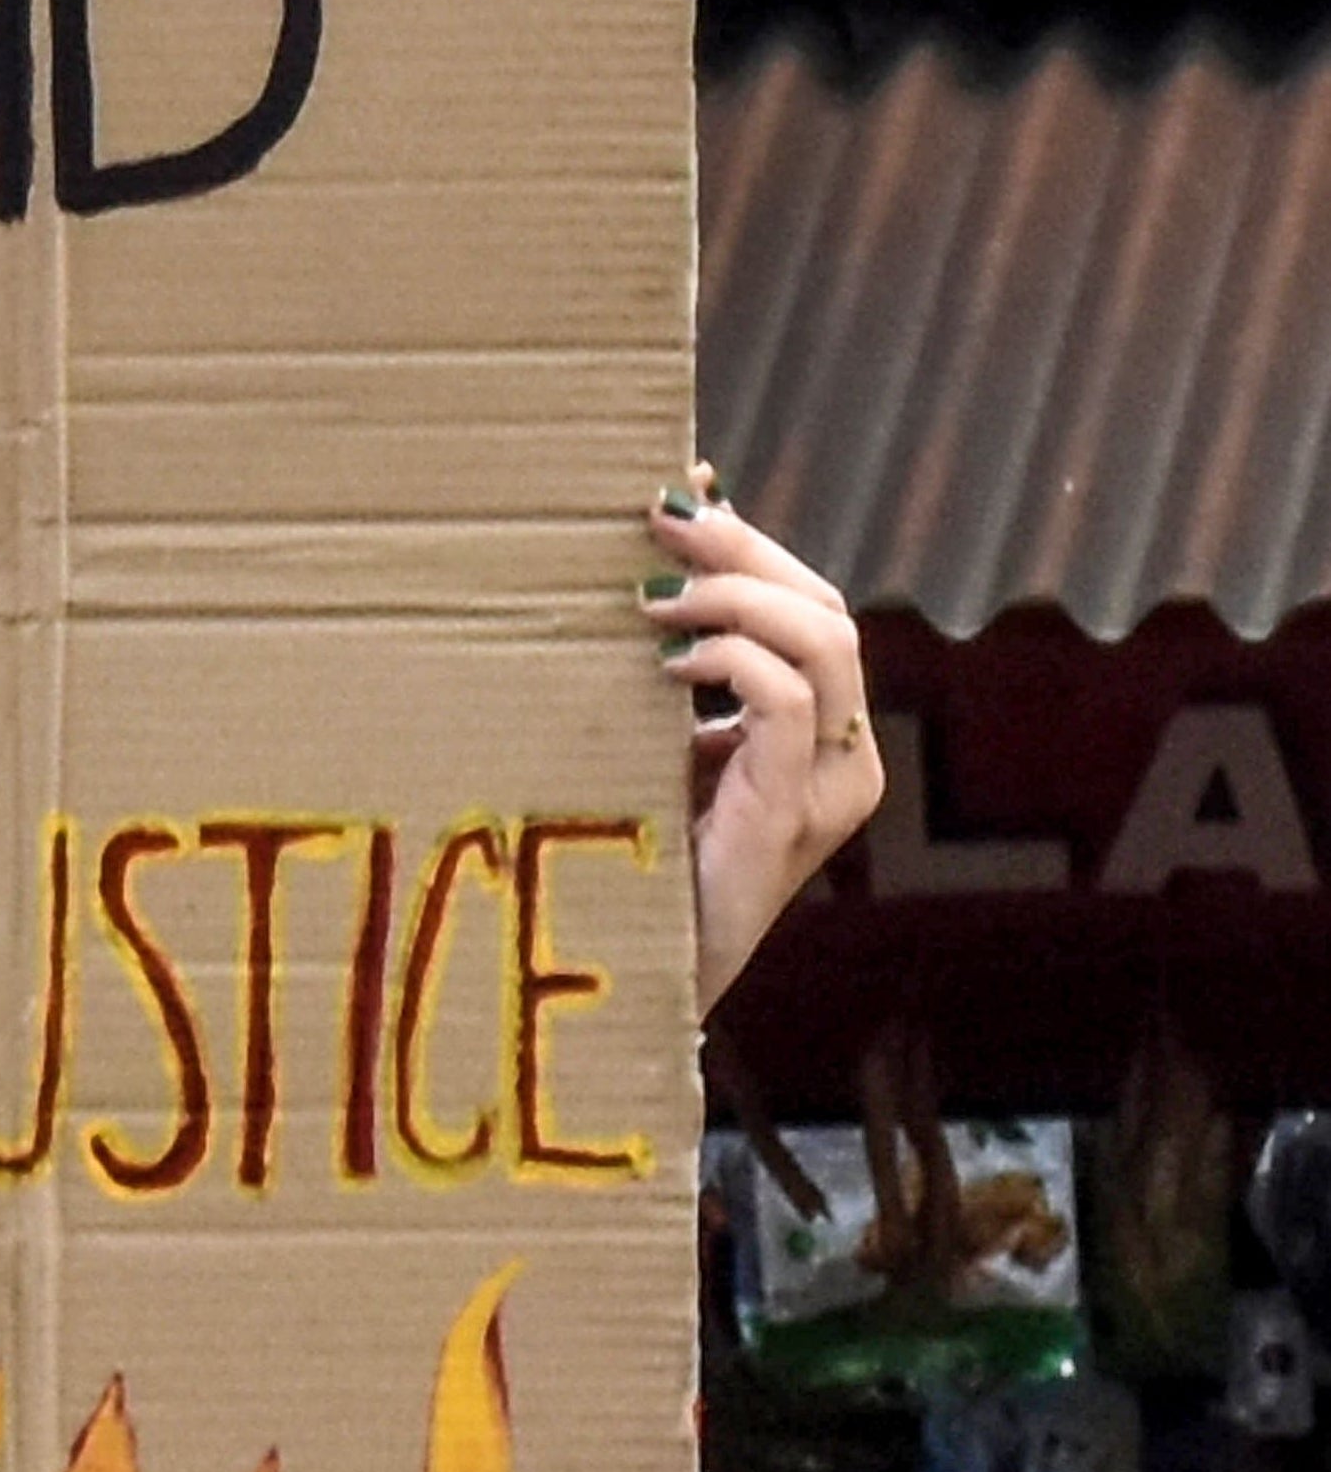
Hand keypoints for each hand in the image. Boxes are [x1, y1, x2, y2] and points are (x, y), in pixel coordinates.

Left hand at [654, 473, 888, 1006]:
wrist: (626, 980)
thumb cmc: (630, 861)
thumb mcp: (652, 746)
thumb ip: (671, 669)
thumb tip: (650, 560)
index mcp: (820, 737)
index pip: (812, 608)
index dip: (754, 542)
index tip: (680, 491)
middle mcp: (844, 758)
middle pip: (825, 608)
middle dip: (744, 549)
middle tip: (659, 516)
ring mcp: (830, 788)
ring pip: (825, 641)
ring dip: (736, 598)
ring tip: (656, 593)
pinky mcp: (793, 817)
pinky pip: (791, 705)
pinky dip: (734, 664)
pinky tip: (671, 665)